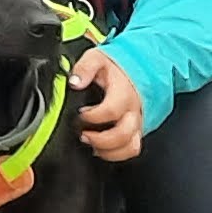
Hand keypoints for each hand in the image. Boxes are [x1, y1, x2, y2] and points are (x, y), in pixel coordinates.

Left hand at [73, 46, 142, 162]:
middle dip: (100, 139)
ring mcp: (136, 123)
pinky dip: (117, 154)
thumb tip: (74, 82)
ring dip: (109, 151)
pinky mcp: (136, 131)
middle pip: (123, 135)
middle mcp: (133, 111)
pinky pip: (132, 149)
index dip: (92, 116)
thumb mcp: (96, 58)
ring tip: (91, 144)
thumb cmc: (115, 66)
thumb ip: (85, 68)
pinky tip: (101, 149)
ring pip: (130, 147)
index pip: (111, 111)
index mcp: (124, 94)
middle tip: (83, 135)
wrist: (136, 69)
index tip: (79, 114)